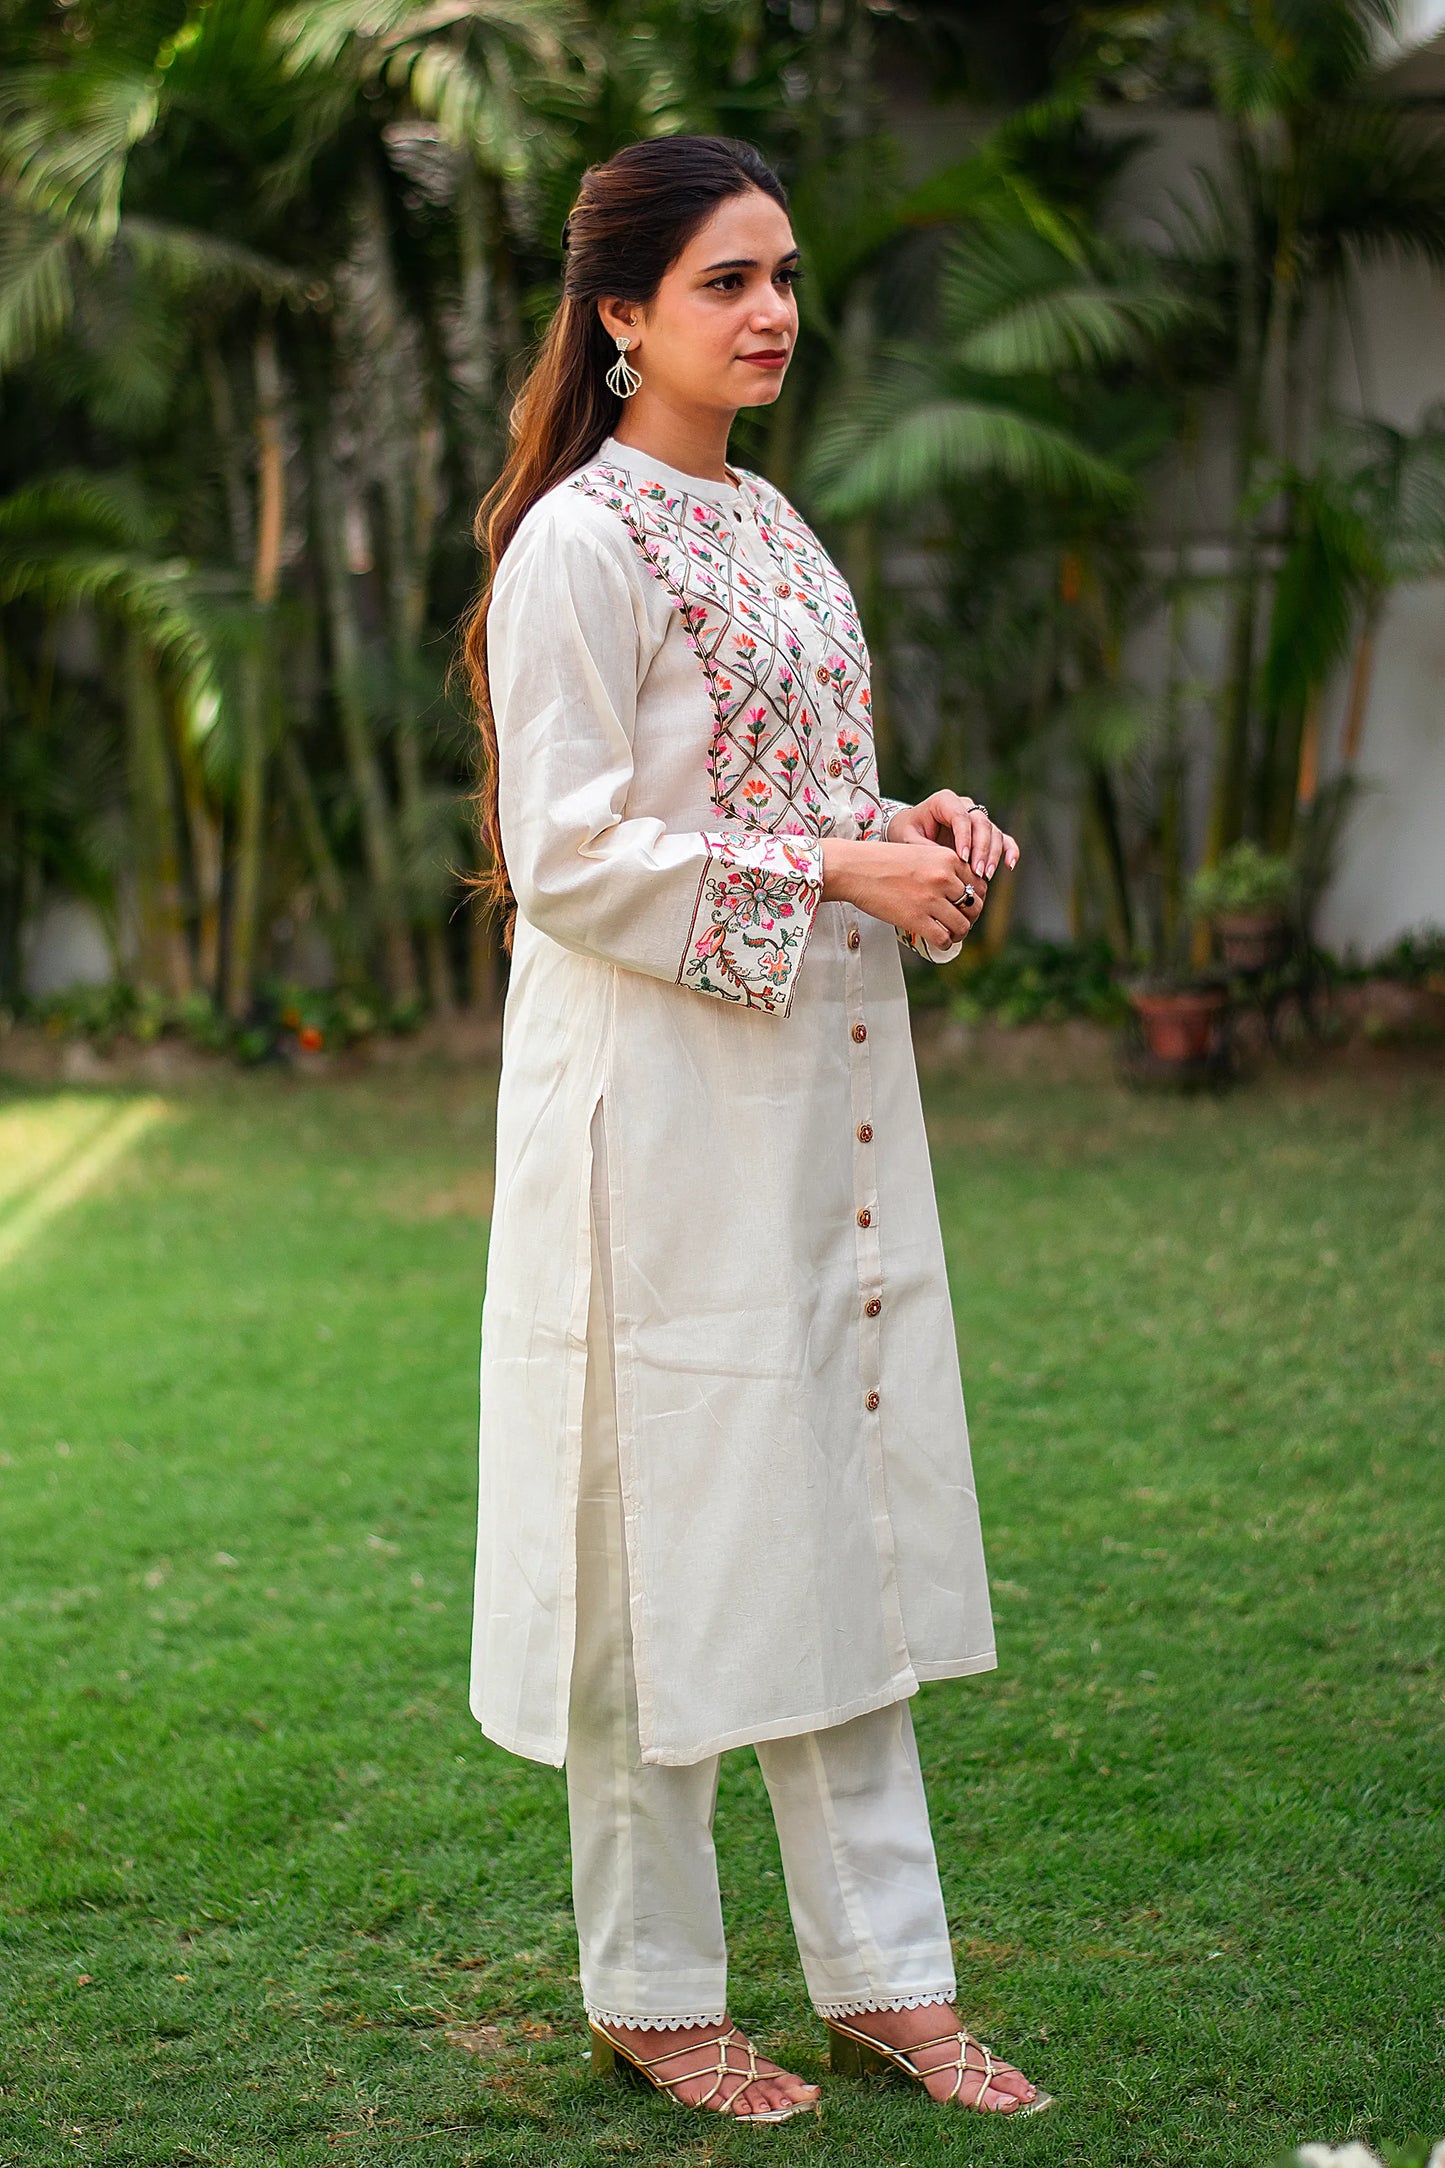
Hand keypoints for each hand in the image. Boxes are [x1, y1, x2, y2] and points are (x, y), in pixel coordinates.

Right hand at [821, 838, 984, 948]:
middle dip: (969, 917)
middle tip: (958, 922)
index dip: (976, 898)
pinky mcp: (916, 919)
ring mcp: (931, 899)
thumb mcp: (920, 854)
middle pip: (974, 905)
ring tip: (949, 934)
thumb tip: (960, 893)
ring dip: (958, 933)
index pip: (979, 883)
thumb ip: (942, 868)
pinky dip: (944, 943)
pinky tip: (938, 941)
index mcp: (947, 858)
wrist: (854, 868)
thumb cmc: (882, 861)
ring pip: (962, 925)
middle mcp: (944, 878)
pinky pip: (943, 938)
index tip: (966, 905)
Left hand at [886, 791, 1019, 879]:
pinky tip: (1009, 865)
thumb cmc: (906, 831)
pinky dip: (1009, 850)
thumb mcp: (905, 837)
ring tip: (985, 876)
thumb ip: (922, 846)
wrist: (911, 830)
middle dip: (981, 849)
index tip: (962, 859)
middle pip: (981, 823)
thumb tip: (945, 861)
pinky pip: (1003, 839)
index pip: (960, 816)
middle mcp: (964, 805)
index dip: (964, 837)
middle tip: (977, 872)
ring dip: (993, 854)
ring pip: (994, 832)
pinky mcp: (985, 832)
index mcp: (944, 800)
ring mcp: (977, 818)